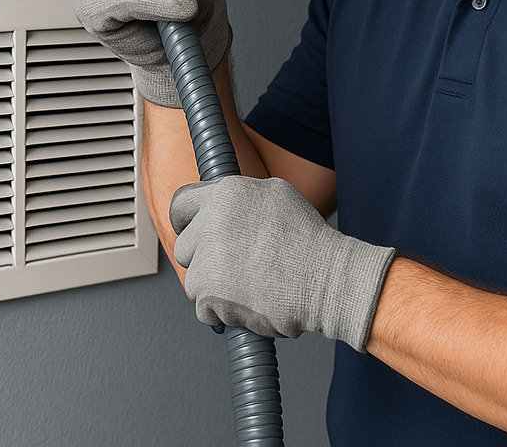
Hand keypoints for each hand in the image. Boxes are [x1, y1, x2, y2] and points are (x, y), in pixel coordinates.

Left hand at [169, 175, 395, 351]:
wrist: (325, 278)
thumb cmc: (308, 240)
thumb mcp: (276, 195)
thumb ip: (240, 198)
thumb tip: (222, 204)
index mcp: (227, 193)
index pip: (181, 203)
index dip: (186, 221)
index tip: (190, 232)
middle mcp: (212, 221)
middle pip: (184, 246)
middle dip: (202, 259)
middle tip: (231, 266)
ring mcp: (208, 258)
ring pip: (193, 279)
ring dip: (214, 287)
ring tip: (249, 283)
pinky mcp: (209, 293)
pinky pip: (203, 308)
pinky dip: (222, 312)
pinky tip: (249, 300)